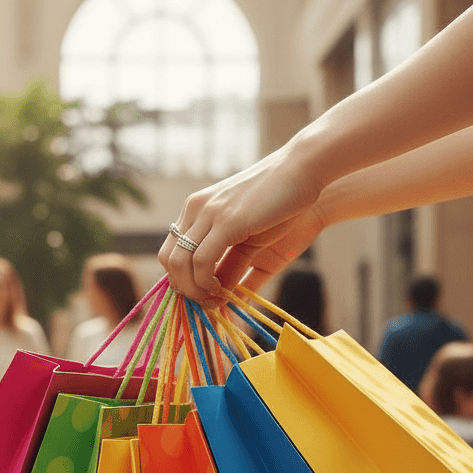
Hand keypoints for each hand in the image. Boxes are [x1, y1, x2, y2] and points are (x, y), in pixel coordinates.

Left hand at [158, 136, 322, 299]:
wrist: (304, 170)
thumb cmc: (282, 202)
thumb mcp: (248, 238)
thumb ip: (231, 265)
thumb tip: (220, 295)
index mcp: (197, 208)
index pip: (170, 249)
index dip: (180, 278)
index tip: (199, 296)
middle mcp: (196, 208)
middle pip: (168, 258)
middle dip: (182, 287)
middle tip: (204, 303)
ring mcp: (208, 213)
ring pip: (180, 262)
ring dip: (193, 289)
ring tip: (212, 300)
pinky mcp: (226, 221)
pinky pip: (202, 260)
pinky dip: (206, 282)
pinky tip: (220, 290)